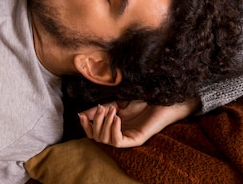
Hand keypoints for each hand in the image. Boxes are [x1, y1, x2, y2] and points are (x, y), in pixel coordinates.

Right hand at [78, 99, 197, 147]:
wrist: (161, 100)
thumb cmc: (142, 100)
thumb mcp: (116, 102)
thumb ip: (101, 109)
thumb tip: (82, 114)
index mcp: (113, 127)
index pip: (94, 133)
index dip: (85, 126)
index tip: (80, 114)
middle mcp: (120, 134)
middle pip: (97, 137)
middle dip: (95, 122)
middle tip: (103, 108)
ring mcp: (128, 138)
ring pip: (106, 141)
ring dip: (104, 124)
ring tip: (112, 111)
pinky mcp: (137, 140)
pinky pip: (118, 142)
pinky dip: (114, 130)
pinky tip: (117, 118)